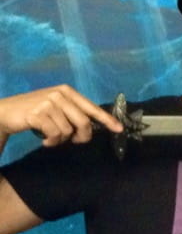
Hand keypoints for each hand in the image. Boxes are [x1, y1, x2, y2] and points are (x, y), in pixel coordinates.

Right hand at [0, 85, 122, 146]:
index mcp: (68, 91)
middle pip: (84, 122)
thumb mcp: (56, 108)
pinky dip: (51, 142)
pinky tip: (44, 140)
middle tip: (74, 141)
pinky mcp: (38, 113)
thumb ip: (73, 114)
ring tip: (51, 137)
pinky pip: (55, 134)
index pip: (92, 107)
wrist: (6, 112)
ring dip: (61, 140)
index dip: (107, 120)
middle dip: (82, 137)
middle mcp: (60, 94)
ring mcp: (48, 102)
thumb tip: (92, 128)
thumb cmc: (35, 112)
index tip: (119, 129)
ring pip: (68, 131)